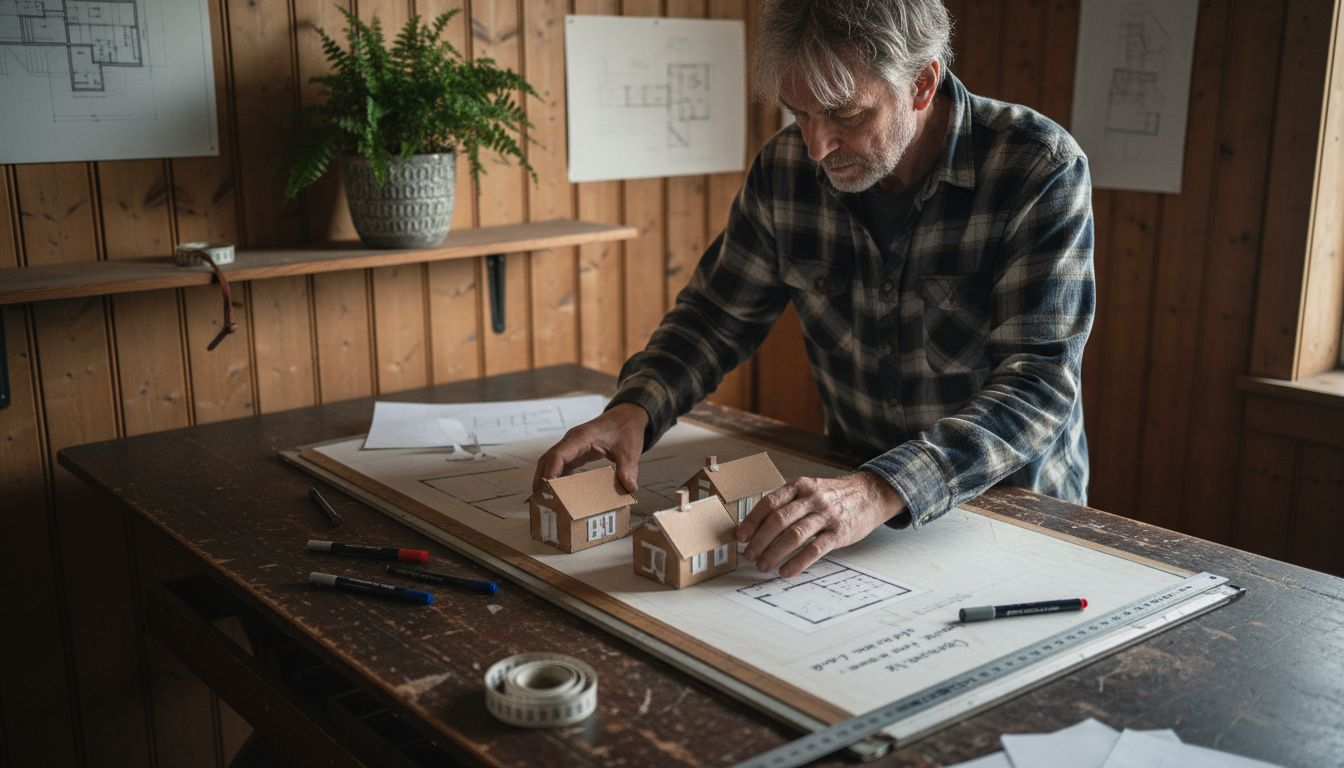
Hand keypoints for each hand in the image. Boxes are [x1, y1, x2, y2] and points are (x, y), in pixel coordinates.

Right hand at [532, 403, 648, 493]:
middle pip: (548, 459)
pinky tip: (557, 490)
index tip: (546, 487)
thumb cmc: (626, 429)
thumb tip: (630, 488)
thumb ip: (628, 469)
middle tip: (538, 498)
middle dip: (541, 478)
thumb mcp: (630, 450)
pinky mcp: (575, 450)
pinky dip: (555, 475)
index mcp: (582, 437)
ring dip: (545, 477)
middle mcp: (572, 440)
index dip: (550, 471)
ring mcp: (572, 445)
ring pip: (551, 461)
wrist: (627, 417)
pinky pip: (560, 463)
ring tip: (543, 498)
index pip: (559, 454)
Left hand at [737, 470, 904, 577]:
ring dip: (774, 553)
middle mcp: (812, 498)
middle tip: (749, 555)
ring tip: (763, 566)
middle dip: (760, 540)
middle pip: (778, 520)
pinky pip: (815, 549)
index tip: (741, 537)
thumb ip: (788, 503)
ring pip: (794, 535)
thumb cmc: (833, 496)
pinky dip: (798, 562)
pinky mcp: (839, 532)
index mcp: (800, 486)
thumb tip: (758, 526)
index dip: (752, 521)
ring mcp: (826, 515)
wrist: (870, 494)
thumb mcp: (809, 489)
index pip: (769, 503)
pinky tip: (786, 571)